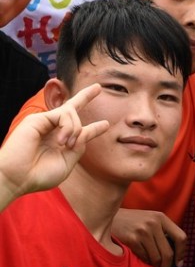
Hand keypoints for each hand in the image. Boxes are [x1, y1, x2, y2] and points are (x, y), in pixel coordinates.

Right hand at [0, 84, 108, 204]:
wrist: (17, 179)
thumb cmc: (39, 175)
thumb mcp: (67, 162)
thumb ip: (79, 146)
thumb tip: (86, 131)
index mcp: (60, 142)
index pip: (78, 130)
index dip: (94, 128)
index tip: (105, 124)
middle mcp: (52, 130)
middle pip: (71, 109)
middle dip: (85, 96)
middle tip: (98, 87)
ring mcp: (44, 123)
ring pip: (71, 114)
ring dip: (75, 129)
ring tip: (66, 144)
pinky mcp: (37, 119)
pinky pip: (63, 114)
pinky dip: (68, 127)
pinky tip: (62, 140)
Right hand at [112, 209, 186, 266]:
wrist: (107, 217)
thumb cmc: (131, 221)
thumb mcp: (149, 220)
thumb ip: (162, 231)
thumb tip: (175, 254)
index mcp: (161, 218)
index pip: (181, 237)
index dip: (182, 253)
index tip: (179, 263)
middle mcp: (153, 224)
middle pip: (168, 252)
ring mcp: (142, 232)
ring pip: (155, 258)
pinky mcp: (131, 240)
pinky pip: (143, 258)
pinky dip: (144, 263)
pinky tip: (142, 263)